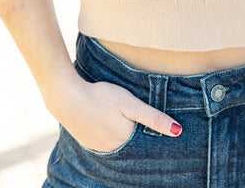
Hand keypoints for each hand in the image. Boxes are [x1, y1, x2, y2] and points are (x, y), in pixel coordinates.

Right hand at [50, 74, 181, 152]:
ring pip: (118, 142)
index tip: (152, 122)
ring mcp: (99, 147)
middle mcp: (114, 148)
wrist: (66, 97)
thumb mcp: (130, 103)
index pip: (145, 140)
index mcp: (126, 140)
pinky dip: (107, 133)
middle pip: (131, 142)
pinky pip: (104, 141)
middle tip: (130, 114)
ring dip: (121, 133)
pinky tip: (105, 121)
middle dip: (135, 132)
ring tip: (118, 117)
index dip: (151, 132)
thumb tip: (177, 131)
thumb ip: (153, 117)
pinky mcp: (88, 142)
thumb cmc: (101, 96)